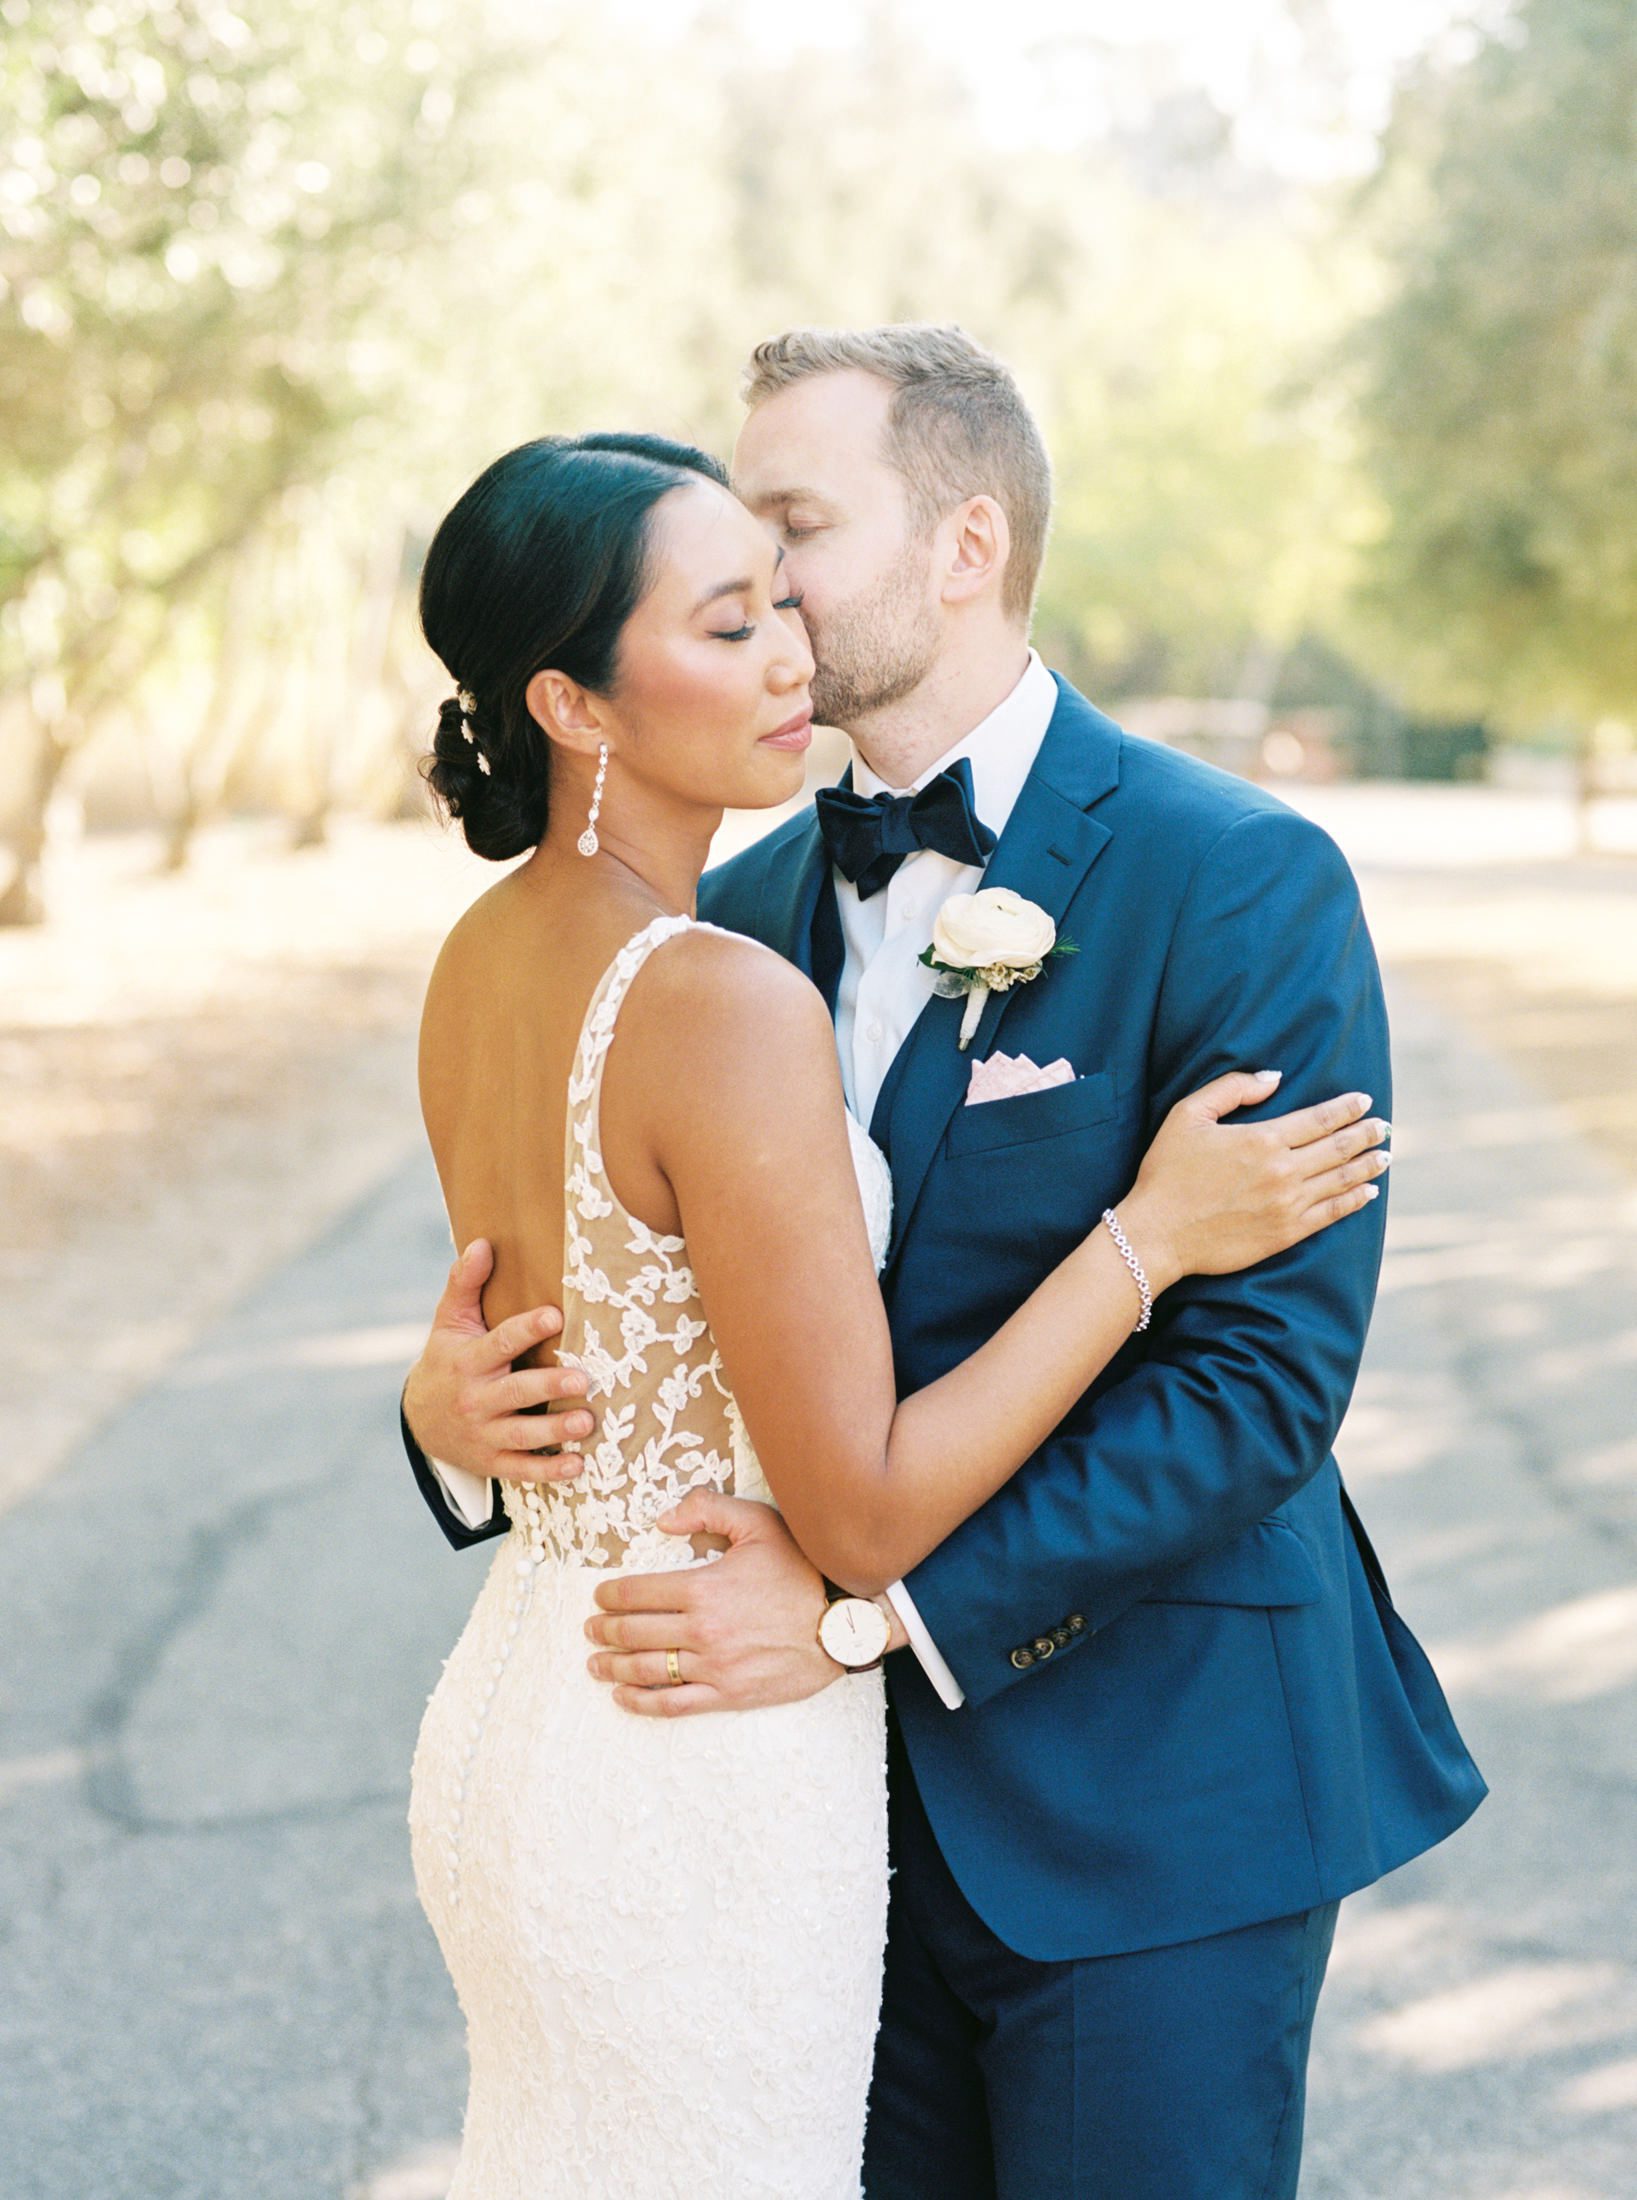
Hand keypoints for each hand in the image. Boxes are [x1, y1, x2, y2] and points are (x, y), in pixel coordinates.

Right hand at [402, 1238, 593, 1482]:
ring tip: (586, 1422)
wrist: (421, 1421)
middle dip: (548, 1386)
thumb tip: (482, 1243)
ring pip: (521, 1435)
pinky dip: (548, 1471)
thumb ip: (465, 1283)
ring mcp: (484, 1434)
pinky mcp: (492, 1461)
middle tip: (582, 1379)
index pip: (499, 1343)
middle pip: (515, 1393)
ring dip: (555, 1431)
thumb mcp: (449, 1322)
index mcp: (467, 1361)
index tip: (555, 1315)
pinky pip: (522, 1469)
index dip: (526, 1329)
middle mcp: (476, 1399)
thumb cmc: (447, 1360)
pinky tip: (577, 1465)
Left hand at [585, 1493, 845, 1717]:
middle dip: (604, 1630)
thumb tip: (663, 1519)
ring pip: (647, 1670)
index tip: (599, 1596)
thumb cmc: (804, 1568)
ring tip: (596, 1663)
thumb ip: (708, 1509)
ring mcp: (715, 1666)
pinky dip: (642, 1703)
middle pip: (634, 1632)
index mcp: (704, 1587)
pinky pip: (674, 1704)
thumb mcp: (759, 1523)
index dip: (610, 1595)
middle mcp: (702, 1630)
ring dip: (613, 1667)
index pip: (638, 1593)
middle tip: (590, 1629)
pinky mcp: (730, 1694)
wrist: (846, 1620)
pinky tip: (623, 1697)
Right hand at [1120, 1074, 1390, 1288]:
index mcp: (1262, 1139)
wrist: (1157, 1235)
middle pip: (1338, 1148)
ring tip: (1385, 1156)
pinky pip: (1331, 1214)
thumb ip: (1232, 1089)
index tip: (1365, 1101)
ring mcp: (1288, 1205)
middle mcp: (1283, 1171)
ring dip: (1368, 1166)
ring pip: (1341, 1180)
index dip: (1346, 1109)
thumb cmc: (1167, 1173)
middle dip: (1366, 1134)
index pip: (1319, 1119)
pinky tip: (1367, 1192)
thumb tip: (1274, 1077)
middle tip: (1384, 1127)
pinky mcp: (1286, 1233)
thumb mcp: (1187, 1116)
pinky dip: (1354, 1201)